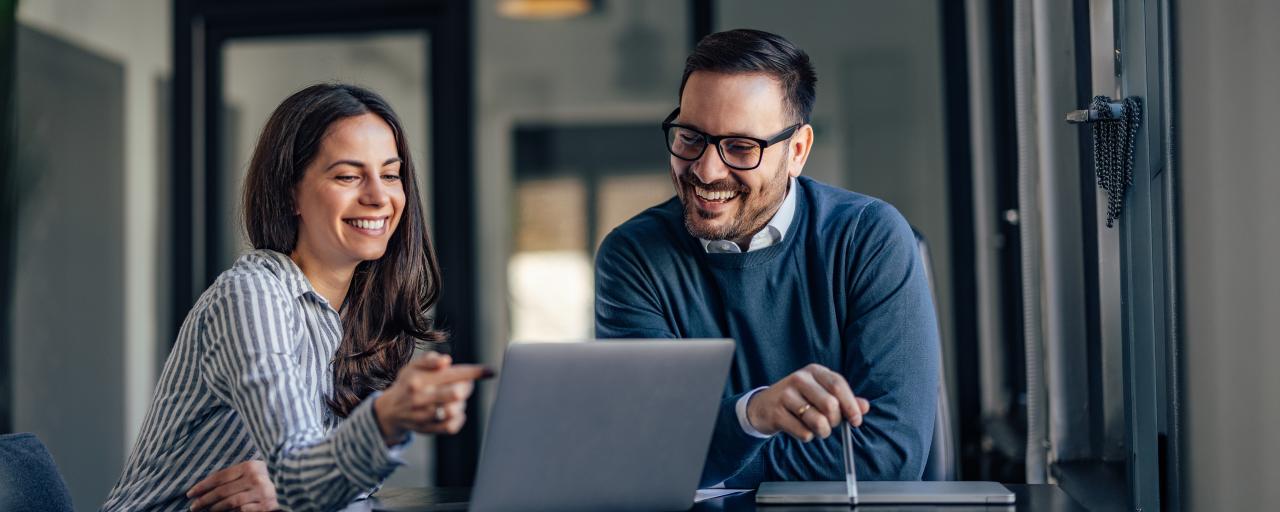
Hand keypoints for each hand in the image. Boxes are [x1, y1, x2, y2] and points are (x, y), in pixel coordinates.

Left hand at [186, 459, 278, 510]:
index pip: (220, 477)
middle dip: (204, 499)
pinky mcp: (266, 507)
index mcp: (251, 466)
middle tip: (193, 506)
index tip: (191, 493)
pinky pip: (242, 511)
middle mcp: (256, 478)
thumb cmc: (272, 477)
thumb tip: (211, 486)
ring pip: (230, 502)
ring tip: (206, 511)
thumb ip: (238, 475)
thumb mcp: (256, 471)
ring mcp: (262, 493)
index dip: (203, 486)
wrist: (296, 483)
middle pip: (222, 491)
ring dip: (214, 508)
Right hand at [374, 351, 493, 443]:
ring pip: (454, 411)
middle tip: (464, 385)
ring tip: (456, 399)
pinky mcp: (427, 429)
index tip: (490, 371)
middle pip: (455, 393)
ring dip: (461, 403)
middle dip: (466, 387)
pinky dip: (459, 419)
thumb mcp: (412, 366)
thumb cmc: (408, 384)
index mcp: (418, 380)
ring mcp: (423, 416)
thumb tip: (446, 360)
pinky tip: (456, 412)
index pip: (451, 374)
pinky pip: (451, 427)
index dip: (474, 372)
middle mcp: (420, 398)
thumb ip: (429, 359)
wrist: (390, 411)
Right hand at [745, 363, 871, 440]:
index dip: (851, 405)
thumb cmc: (800, 400)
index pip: (838, 385)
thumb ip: (845, 400)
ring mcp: (786, 395)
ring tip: (816, 429)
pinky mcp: (776, 413)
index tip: (857, 421)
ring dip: (822, 432)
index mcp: (814, 371)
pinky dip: (807, 436)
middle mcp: (799, 379)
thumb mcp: (822, 394)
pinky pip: (804, 433)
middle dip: (835, 421)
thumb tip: (865, 407)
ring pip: (818, 421)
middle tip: (831, 425)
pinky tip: (799, 429)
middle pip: (830, 405)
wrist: (763, 406)